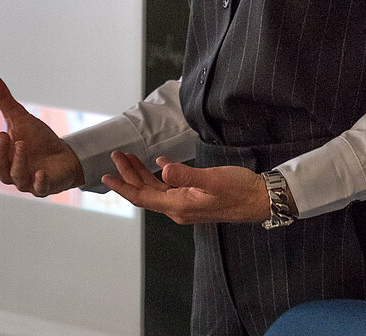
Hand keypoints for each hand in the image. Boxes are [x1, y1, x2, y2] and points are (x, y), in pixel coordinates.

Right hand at [0, 70, 83, 196]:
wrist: (62, 156)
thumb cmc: (36, 139)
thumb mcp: (19, 117)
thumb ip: (2, 100)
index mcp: (1, 154)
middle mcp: (9, 169)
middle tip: (3, 135)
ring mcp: (26, 180)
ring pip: (16, 176)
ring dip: (17, 162)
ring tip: (21, 144)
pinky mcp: (44, 187)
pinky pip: (39, 189)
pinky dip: (39, 183)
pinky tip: (41, 173)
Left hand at [101, 153, 279, 224]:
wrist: (259, 199)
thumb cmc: (238, 189)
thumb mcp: (212, 180)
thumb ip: (186, 176)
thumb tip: (162, 170)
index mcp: (179, 206)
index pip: (143, 197)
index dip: (123, 186)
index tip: (105, 176)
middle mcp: (178, 209)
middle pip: (146, 193)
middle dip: (128, 175)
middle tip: (116, 155)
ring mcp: (186, 205)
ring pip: (155, 191)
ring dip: (141, 174)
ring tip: (129, 157)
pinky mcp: (194, 199)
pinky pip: (169, 189)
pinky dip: (158, 176)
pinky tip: (156, 165)